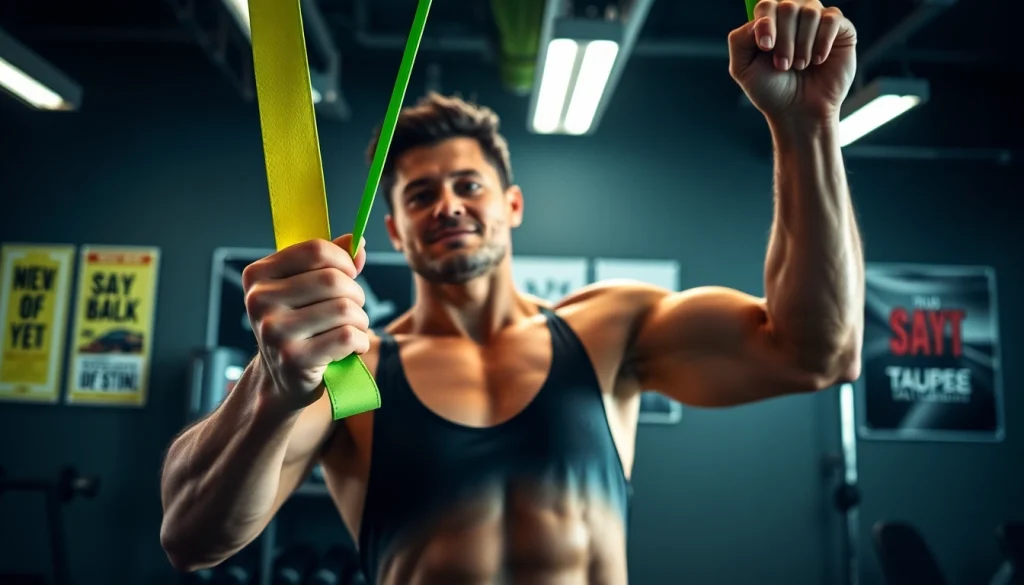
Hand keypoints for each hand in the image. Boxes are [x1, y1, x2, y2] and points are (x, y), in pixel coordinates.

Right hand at [243, 234, 369, 409]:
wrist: (282, 380)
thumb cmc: (299, 326)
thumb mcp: (304, 289)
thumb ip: (330, 263)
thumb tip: (359, 244)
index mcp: (258, 275)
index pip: (315, 250)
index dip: (343, 261)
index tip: (349, 275)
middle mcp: (259, 300)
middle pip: (333, 280)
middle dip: (356, 294)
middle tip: (353, 309)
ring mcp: (274, 331)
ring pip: (344, 308)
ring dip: (361, 320)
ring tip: (354, 328)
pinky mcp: (293, 359)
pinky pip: (347, 337)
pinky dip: (361, 341)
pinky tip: (353, 347)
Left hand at [728, 0, 856, 123]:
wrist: (799, 111)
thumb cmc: (771, 90)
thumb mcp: (743, 68)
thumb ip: (739, 40)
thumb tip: (758, 20)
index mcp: (770, 22)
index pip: (766, 5)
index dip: (767, 23)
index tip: (766, 48)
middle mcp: (794, 16)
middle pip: (788, 7)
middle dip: (784, 40)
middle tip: (784, 65)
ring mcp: (818, 21)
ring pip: (810, 12)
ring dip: (802, 44)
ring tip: (800, 66)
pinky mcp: (841, 29)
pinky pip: (832, 19)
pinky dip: (822, 41)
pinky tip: (818, 60)